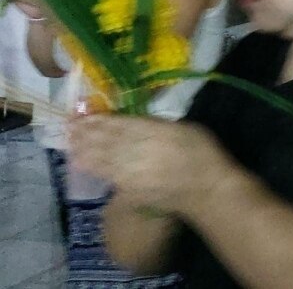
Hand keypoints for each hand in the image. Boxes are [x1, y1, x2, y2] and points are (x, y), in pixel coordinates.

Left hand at [69, 115, 234, 214]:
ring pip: (101, 159)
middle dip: (86, 134)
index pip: (120, 125)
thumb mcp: (187, 128)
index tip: (84, 116)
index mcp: (154, 132)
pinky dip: (94, 169)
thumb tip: (140, 125)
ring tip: (71, 144)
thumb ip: (160, 126)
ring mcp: (131, 173)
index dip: (100, 120)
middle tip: (70, 128)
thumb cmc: (203, 154)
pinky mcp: (129, 190)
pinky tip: (84, 164)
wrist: (207, 191)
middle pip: (105, 141)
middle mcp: (137, 151)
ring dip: (84, 151)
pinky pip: (108, 177)